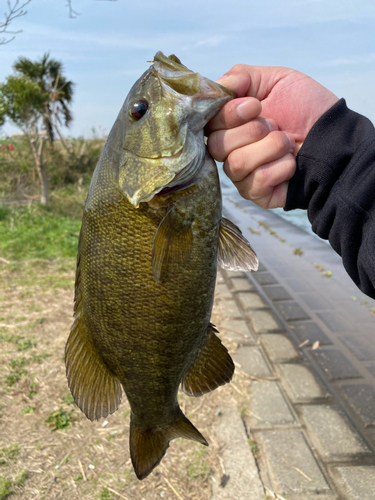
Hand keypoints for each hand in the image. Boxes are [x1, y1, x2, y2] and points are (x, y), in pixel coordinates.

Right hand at [206, 65, 338, 207]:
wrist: (336, 136)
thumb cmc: (306, 109)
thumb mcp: (276, 80)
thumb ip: (241, 77)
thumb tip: (215, 87)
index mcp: (229, 125)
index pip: (208, 124)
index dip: (229, 114)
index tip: (255, 106)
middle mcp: (230, 151)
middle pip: (217, 146)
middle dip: (252, 131)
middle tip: (275, 125)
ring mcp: (242, 175)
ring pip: (236, 164)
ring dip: (269, 148)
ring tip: (287, 142)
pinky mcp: (257, 194)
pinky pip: (256, 182)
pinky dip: (280, 167)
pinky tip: (292, 163)